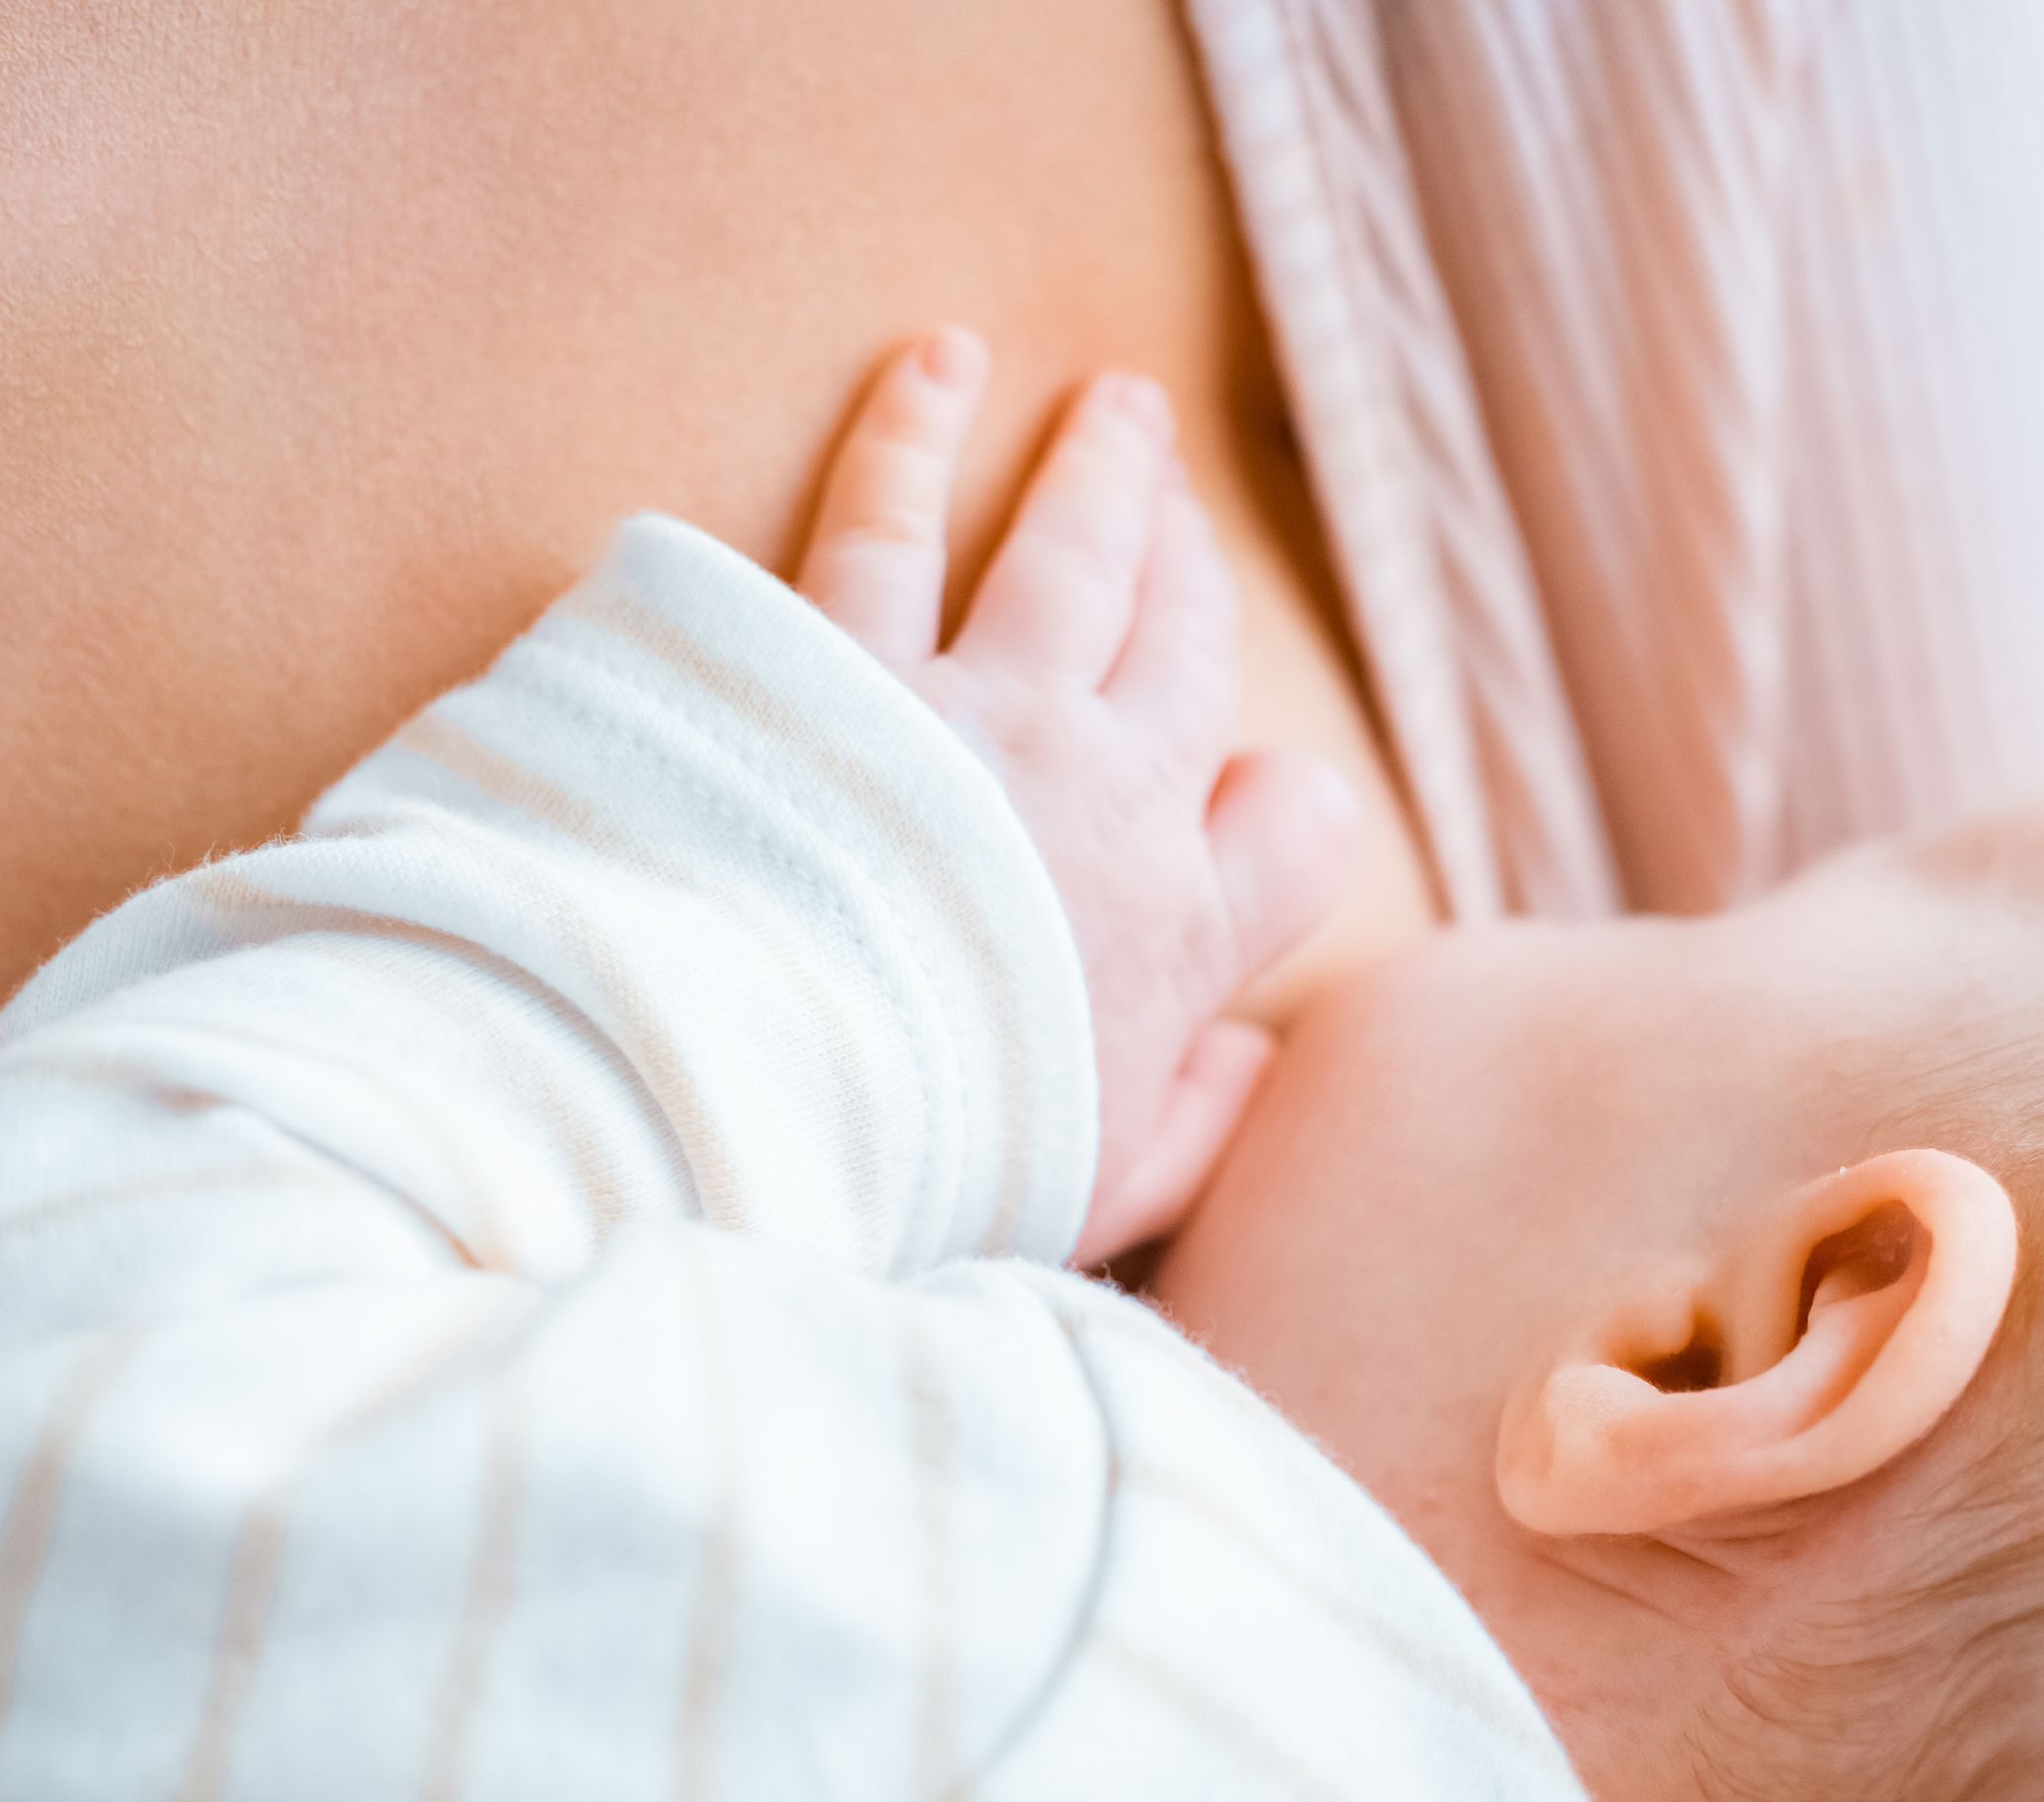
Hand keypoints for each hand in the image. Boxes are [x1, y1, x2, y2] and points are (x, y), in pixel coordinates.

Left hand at [800, 329, 1353, 1263]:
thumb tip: (1249, 1063)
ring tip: (1118, 408)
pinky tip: (936, 365)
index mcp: (1169, 937)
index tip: (1260, 795)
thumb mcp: (1084, 1195)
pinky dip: (913, 431)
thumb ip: (1189, 1130)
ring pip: (1070, 555)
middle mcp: (1096, 800)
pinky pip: (888, 519)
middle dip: (1194, 568)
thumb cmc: (912, 1171)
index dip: (1285, 812)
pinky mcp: (829, 666)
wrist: (745, 1101)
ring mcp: (970, 716)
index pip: (1297, 834)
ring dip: (1104, 472)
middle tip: (1182, 500)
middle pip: (1182, 649)